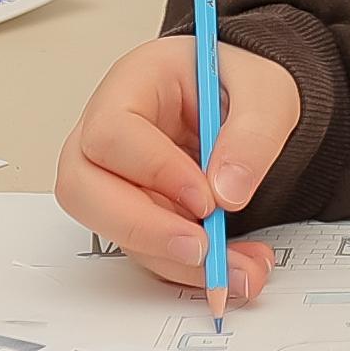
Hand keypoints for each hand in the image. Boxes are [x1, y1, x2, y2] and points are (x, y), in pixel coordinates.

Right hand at [55, 36, 291, 303]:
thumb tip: (227, 192)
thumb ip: (253, 136)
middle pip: (83, 190)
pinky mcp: (138, 213)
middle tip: (202, 249)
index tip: (205, 198)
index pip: (112, 133)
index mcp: (132, 85)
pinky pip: (149, 250)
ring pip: (115, 231)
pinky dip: (190, 268)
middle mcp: (109, 134)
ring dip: (176, 261)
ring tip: (240, 267)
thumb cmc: (240, 82)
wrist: (248, 103)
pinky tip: (234, 265)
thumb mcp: (266, 92)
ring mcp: (117, 178)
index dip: (153, 171)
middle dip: (143, 230)